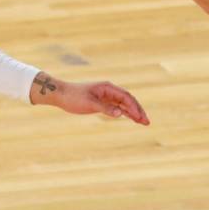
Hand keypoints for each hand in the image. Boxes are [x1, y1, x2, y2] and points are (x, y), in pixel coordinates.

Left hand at [30, 73, 149, 124]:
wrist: (61, 94)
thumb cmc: (74, 98)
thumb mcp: (89, 104)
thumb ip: (105, 108)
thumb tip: (120, 113)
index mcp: (107, 87)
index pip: (125, 97)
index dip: (134, 107)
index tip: (140, 117)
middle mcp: (109, 90)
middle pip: (128, 100)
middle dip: (138, 110)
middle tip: (147, 121)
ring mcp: (106, 96)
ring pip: (124, 104)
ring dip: (133, 112)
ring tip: (143, 122)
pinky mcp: (102, 101)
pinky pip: (117, 107)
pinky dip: (125, 113)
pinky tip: (131, 119)